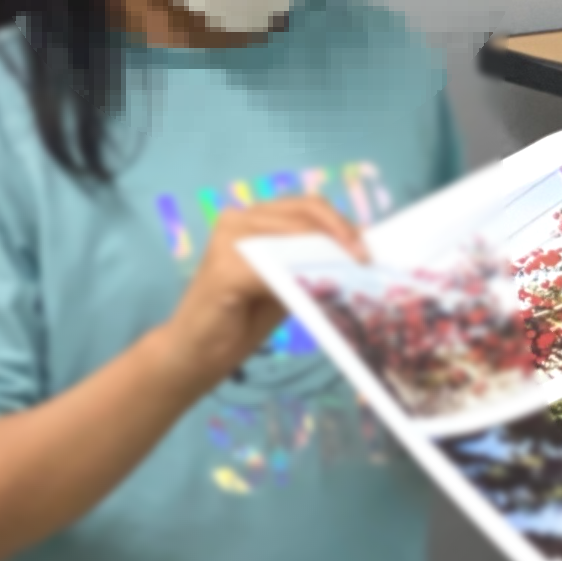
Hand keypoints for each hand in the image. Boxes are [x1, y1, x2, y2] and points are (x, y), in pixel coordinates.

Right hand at [161, 195, 364, 388]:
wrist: (195, 354)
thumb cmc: (241, 320)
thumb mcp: (285, 283)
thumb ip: (308, 261)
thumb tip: (355, 250)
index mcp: (253, 218)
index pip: (307, 206)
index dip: (340, 223)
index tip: (366, 248)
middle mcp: (237, 219)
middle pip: (303, 214)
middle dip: (339, 236)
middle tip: (363, 260)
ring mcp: (227, 239)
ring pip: (292, 237)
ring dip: (324, 255)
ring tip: (346, 275)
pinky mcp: (224, 267)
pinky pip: (273, 268)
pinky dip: (298, 278)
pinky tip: (313, 293)